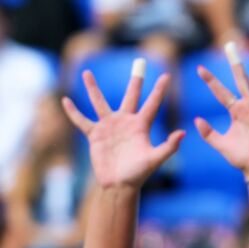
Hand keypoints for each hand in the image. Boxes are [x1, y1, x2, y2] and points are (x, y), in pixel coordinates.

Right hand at [61, 60, 182, 190]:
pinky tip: (65, 101)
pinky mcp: (95, 135)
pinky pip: (82, 121)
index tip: (166, 75)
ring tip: (86, 73)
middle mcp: (125, 121)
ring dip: (93, 88)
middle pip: (131, 95)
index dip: (159, 90)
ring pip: (99, 102)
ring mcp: (109, 126)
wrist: (119, 184)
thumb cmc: (138, 174)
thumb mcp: (155, 159)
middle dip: (135, 80)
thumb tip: (182, 132)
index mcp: (141, 125)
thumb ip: (169, 146)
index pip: (152, 103)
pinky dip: (73, 112)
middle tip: (139, 62)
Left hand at [193, 44, 248, 177]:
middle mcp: (248, 106)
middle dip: (235, 64)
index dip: (210, 80)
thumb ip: (208, 132)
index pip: (220, 91)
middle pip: (241, 80)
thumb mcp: (219, 143)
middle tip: (230, 46)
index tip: (199, 69)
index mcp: (235, 110)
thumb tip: (196, 120)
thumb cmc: (240, 156)